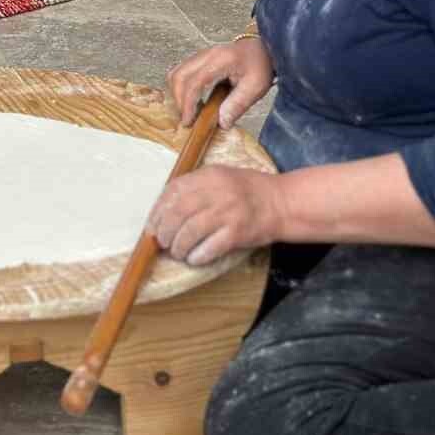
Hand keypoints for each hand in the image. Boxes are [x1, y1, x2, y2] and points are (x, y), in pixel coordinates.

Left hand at [146, 166, 282, 265]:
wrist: (283, 202)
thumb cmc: (249, 190)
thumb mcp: (221, 176)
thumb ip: (196, 186)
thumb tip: (166, 208)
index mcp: (209, 175)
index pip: (173, 191)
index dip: (158, 210)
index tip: (152, 225)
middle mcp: (216, 191)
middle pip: (178, 213)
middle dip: (164, 231)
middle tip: (161, 242)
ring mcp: (227, 212)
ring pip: (190, 232)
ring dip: (179, 246)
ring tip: (177, 253)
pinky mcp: (238, 233)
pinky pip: (210, 248)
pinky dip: (198, 256)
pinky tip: (193, 259)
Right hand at [167, 37, 274, 129]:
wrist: (264, 49)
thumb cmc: (261, 65)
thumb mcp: (255, 88)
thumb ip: (237, 105)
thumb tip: (221, 123)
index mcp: (220, 60)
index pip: (195, 81)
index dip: (188, 103)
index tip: (188, 121)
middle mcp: (206, 54)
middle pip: (179, 75)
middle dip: (178, 100)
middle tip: (186, 119)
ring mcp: (201, 54)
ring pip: (176, 72)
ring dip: (177, 93)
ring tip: (188, 110)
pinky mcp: (200, 58)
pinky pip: (182, 71)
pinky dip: (181, 87)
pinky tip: (192, 100)